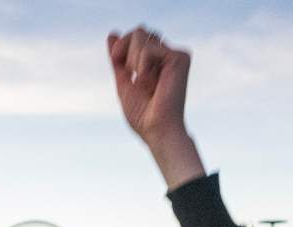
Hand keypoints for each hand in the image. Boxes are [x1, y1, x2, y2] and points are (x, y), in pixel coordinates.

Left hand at [107, 27, 204, 189]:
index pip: (135, 37)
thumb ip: (118, 58)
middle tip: (131, 74)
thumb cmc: (142, 115)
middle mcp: (166, 57)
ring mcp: (174, 56)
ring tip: (144, 81)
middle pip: (138, 31)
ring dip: (133, 61)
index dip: (121, 47)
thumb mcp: (123, 82)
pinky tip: (151, 82)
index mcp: (155, 62)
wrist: (156, 129)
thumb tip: (111, 34)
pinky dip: (142, 66)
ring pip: (141, 34)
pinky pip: (148, 48)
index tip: (116, 61)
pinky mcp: (180, 58)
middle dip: (125, 50)